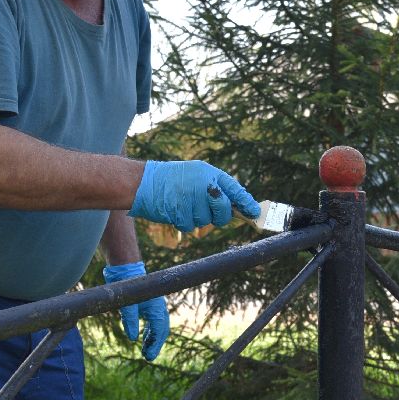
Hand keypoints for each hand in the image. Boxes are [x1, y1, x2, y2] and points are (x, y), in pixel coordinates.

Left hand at [103, 262, 168, 360]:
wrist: (126, 268)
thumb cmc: (127, 285)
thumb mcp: (126, 304)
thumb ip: (130, 320)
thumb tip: (132, 338)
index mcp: (156, 308)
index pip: (159, 331)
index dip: (154, 345)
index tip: (148, 356)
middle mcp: (158, 308)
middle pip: (162, 330)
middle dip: (155, 344)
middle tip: (148, 356)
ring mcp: (154, 306)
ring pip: (158, 326)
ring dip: (153, 338)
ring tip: (145, 350)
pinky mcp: (148, 305)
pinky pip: (153, 321)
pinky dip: (150, 330)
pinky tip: (144, 337)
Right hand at [129, 160, 259, 231]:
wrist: (143, 182)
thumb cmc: (172, 180)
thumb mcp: (197, 175)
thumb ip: (216, 187)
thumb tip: (237, 205)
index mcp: (209, 173)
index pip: (234, 189)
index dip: (246, 203)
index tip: (255, 212)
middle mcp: (203, 184)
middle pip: (224, 210)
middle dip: (219, 215)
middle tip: (209, 210)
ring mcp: (192, 199)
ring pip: (206, 221)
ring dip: (196, 217)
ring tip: (183, 203)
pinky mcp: (180, 212)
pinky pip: (190, 225)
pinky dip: (183, 221)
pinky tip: (175, 209)